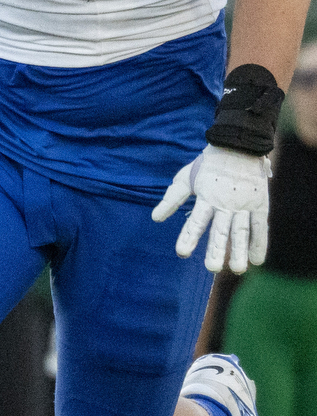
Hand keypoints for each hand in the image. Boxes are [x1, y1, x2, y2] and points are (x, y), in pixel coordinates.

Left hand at [152, 144, 271, 272]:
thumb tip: (155, 218)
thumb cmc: (207, 165)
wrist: (238, 145)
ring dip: (239, 250)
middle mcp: (225, 203)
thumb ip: (172, 199)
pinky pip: (260, 225)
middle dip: (216, 249)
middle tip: (212, 268)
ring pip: (241, 231)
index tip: (182, 253)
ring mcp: (243, 204)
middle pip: (220, 230)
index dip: (189, 237)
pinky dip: (260, 242)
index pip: (196, 221)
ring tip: (237, 270)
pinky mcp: (259, 203)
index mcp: (205, 197)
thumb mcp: (185, 178)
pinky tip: (257, 260)